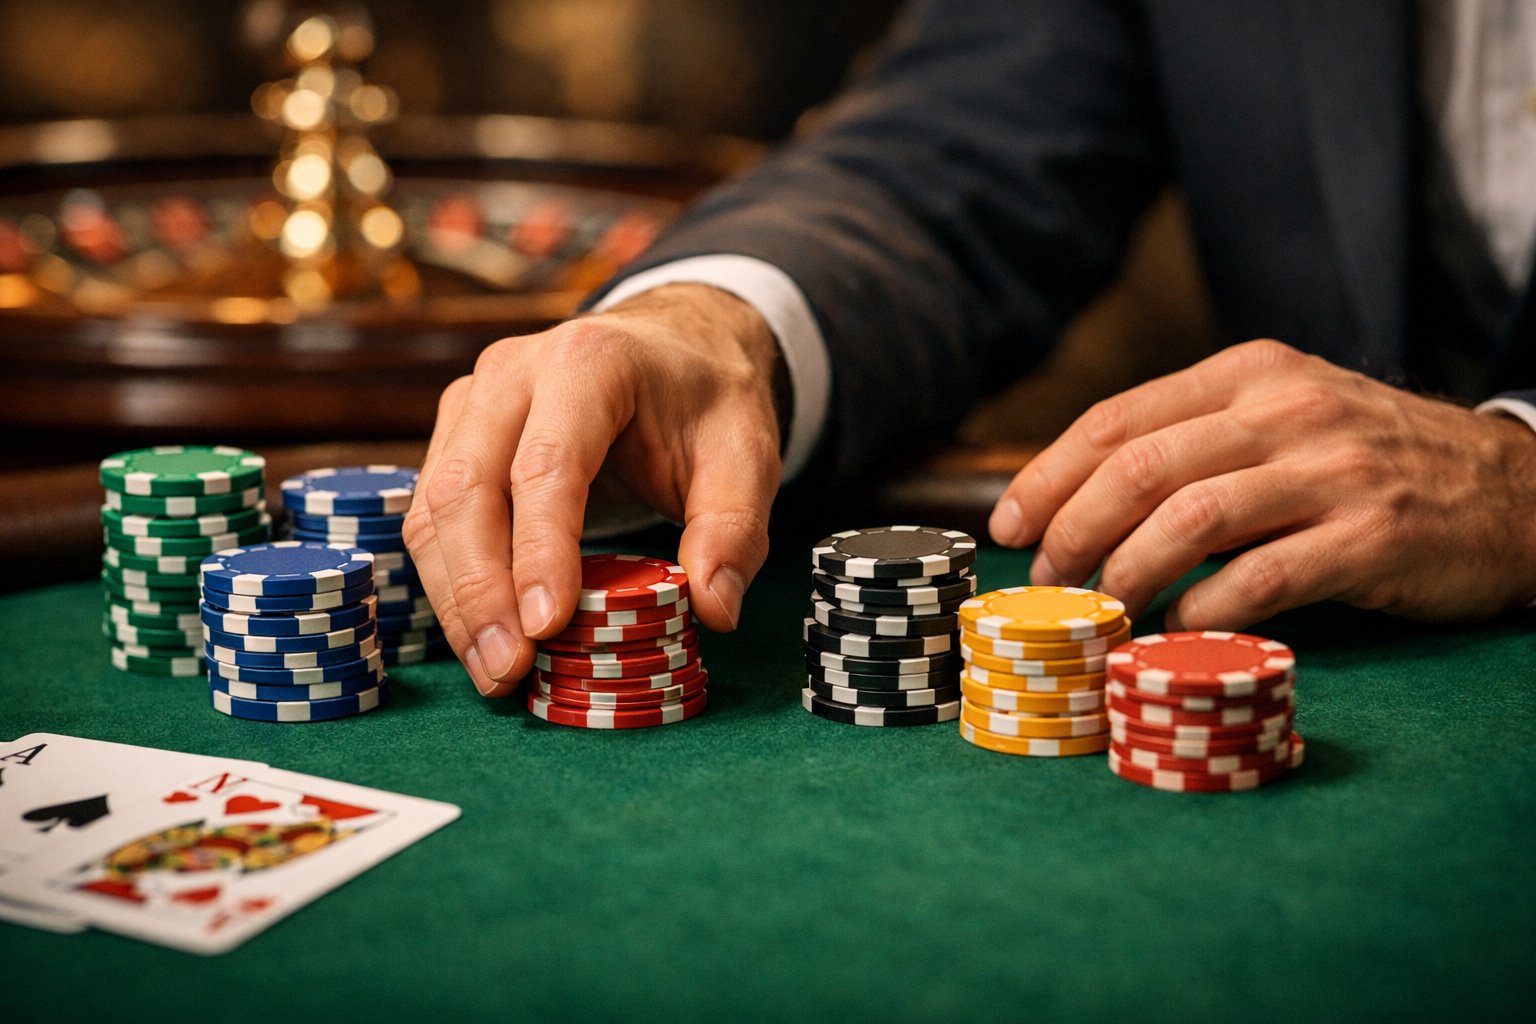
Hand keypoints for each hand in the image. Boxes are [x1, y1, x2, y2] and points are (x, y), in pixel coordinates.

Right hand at [404, 284, 782, 696]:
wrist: (673, 347)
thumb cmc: (706, 402)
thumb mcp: (747, 455)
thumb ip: (733, 530)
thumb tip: (713, 610)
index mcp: (589, 363)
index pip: (546, 464)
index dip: (541, 550)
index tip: (547, 627)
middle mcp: (513, 373)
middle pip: (469, 487)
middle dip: (481, 590)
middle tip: (510, 670)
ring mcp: (473, 403)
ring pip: (436, 508)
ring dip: (457, 599)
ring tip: (496, 673)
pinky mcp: (455, 437)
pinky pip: (433, 517)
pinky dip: (451, 583)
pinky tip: (482, 638)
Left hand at [987, 339, 1535, 628]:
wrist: (1514, 488)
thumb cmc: (1371, 461)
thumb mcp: (1284, 417)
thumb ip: (1194, 441)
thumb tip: (1077, 501)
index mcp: (1250, 374)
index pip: (1117, 419)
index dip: (1048, 476)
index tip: (1009, 524)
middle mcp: (1285, 411)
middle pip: (1139, 467)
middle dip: (1072, 530)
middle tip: (1046, 579)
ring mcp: (1332, 472)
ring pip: (1189, 518)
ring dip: (1125, 572)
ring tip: (1098, 608)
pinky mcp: (1371, 538)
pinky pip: (1261, 578)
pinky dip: (1203, 608)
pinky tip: (1177, 626)